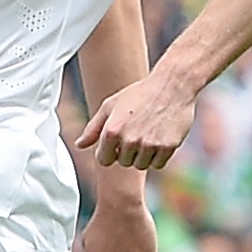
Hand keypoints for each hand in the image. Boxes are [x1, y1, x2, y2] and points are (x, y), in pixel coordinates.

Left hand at [75, 67, 200, 171]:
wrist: (172, 86)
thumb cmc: (139, 94)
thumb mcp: (110, 106)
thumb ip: (93, 128)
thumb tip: (79, 145)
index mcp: (112, 131)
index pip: (104, 160)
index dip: (109, 153)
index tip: (116, 144)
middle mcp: (130, 140)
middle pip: (124, 163)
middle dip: (127, 152)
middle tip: (136, 133)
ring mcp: (150, 144)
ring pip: (141, 165)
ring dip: (143, 155)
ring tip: (147, 135)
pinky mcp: (168, 147)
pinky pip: (158, 164)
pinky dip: (158, 156)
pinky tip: (159, 138)